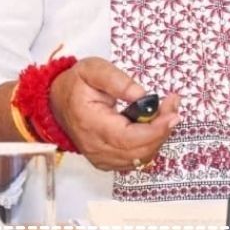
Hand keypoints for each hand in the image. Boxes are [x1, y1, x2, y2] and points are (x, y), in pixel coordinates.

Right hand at [48, 57, 180, 171]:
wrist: (57, 101)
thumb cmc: (75, 84)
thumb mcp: (93, 69)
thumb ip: (118, 80)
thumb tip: (142, 96)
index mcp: (91, 123)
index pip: (128, 138)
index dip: (155, 130)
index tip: (172, 113)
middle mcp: (95, 146)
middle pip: (139, 151)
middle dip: (163, 130)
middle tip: (173, 106)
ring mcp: (101, 157)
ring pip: (140, 158)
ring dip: (159, 137)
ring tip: (166, 112)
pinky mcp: (106, 160)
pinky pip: (135, 160)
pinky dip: (150, 145)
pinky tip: (154, 126)